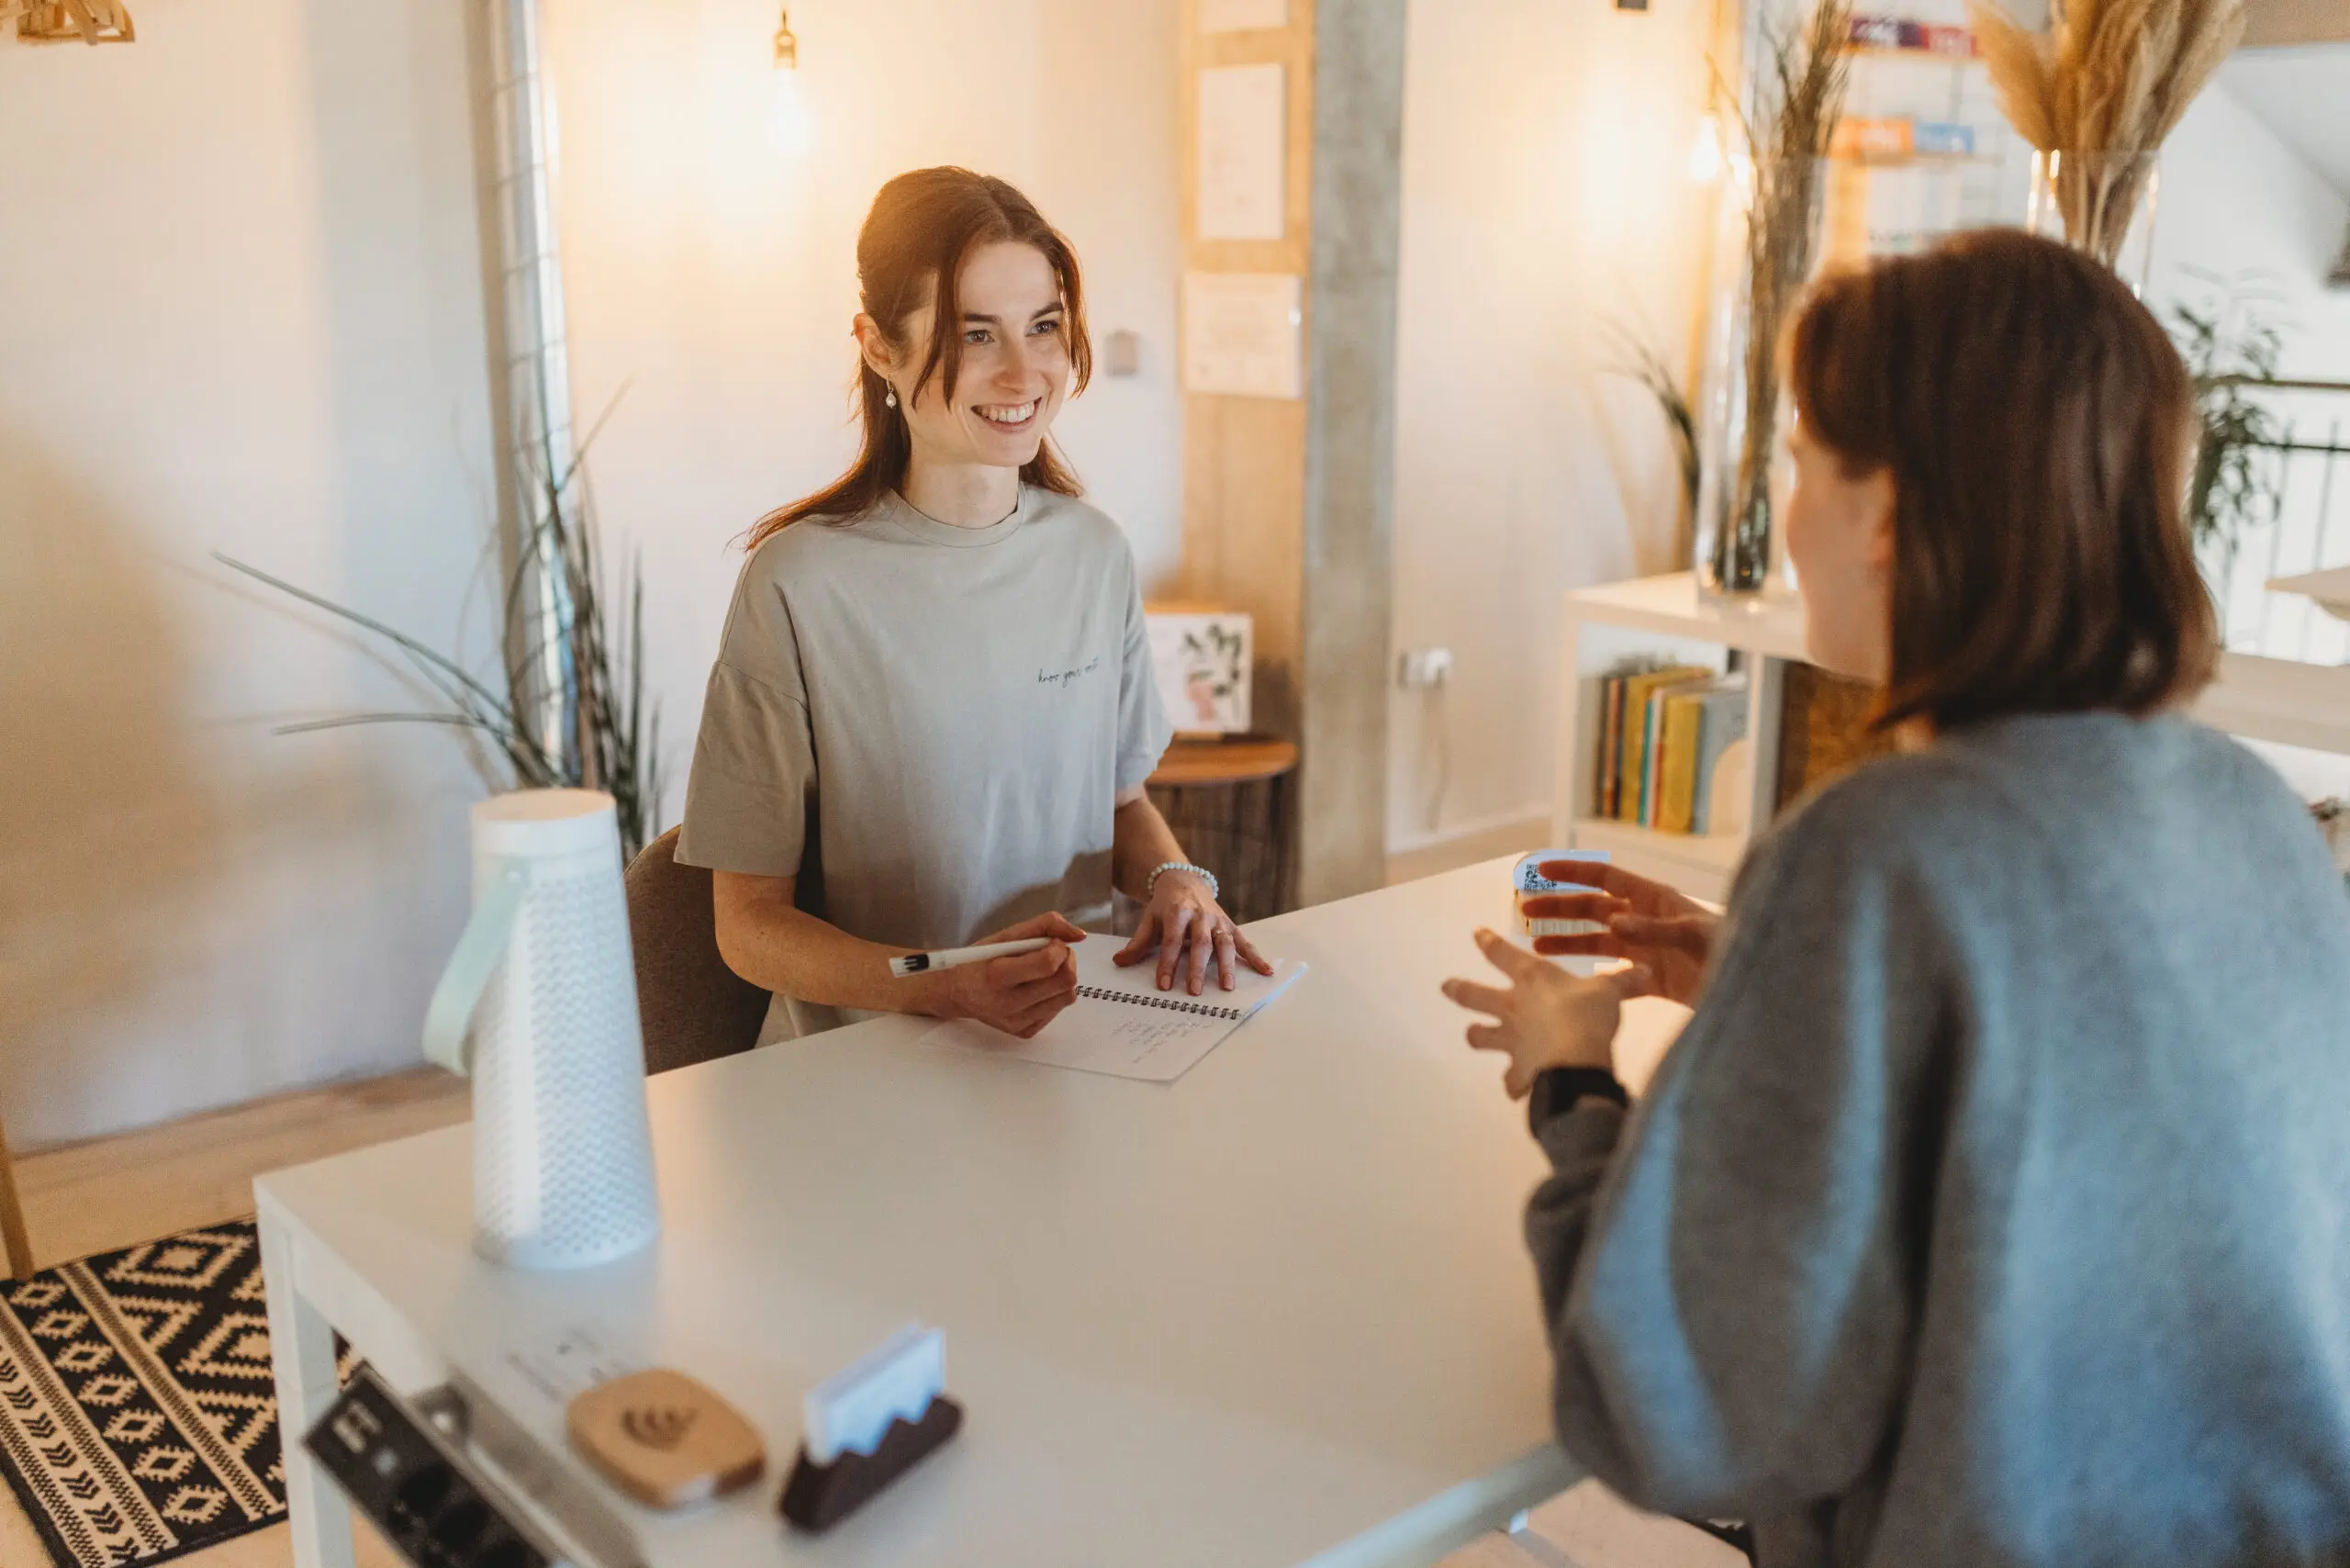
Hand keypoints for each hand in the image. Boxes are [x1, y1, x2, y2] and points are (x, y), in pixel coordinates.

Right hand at [924, 913, 1085, 1039]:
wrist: (956, 993)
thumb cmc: (980, 960)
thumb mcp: (1005, 935)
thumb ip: (1043, 925)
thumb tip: (1080, 934)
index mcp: (998, 975)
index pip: (1048, 964)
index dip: (1059, 947)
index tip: (1051, 941)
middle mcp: (1008, 1004)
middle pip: (1064, 982)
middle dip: (1067, 961)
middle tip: (1053, 954)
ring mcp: (1017, 1022)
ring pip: (1067, 997)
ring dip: (1062, 978)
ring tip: (1044, 971)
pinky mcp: (1024, 1032)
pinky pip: (1057, 1010)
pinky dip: (1053, 995)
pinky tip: (1036, 988)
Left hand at [1116, 870, 1272, 994]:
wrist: (1184, 880)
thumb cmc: (1165, 905)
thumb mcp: (1149, 919)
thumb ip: (1138, 942)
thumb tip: (1119, 962)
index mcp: (1177, 912)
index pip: (1173, 941)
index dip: (1168, 963)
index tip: (1164, 985)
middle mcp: (1200, 915)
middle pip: (1201, 943)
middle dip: (1198, 968)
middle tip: (1195, 991)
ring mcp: (1218, 919)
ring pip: (1224, 942)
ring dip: (1227, 965)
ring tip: (1227, 987)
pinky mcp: (1230, 924)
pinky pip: (1244, 941)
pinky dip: (1256, 956)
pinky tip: (1266, 971)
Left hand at [1443, 928, 1644, 1097]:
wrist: (1576, 1061)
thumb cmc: (1589, 1014)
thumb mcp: (1610, 992)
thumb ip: (1625, 981)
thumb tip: (1646, 970)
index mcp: (1532, 979)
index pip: (1502, 954)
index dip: (1488, 943)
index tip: (1475, 934)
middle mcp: (1514, 1007)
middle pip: (1475, 995)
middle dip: (1459, 989)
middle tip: (1446, 986)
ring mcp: (1512, 1040)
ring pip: (1482, 1037)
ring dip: (1477, 1036)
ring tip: (1472, 1035)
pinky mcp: (1519, 1071)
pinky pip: (1512, 1081)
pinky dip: (1514, 1084)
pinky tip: (1516, 1088)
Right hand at [1521, 860, 1717, 1006]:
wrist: (1755, 989)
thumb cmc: (1732, 951)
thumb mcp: (1694, 936)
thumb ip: (1654, 929)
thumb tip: (1614, 921)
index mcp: (1654, 899)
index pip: (1605, 877)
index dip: (1573, 873)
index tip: (1540, 871)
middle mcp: (1644, 921)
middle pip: (1593, 909)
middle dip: (1560, 909)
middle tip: (1525, 912)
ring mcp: (1645, 951)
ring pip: (1597, 942)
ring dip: (1568, 943)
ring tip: (1536, 948)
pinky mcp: (1650, 981)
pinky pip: (1613, 977)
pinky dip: (1591, 979)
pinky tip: (1571, 985)